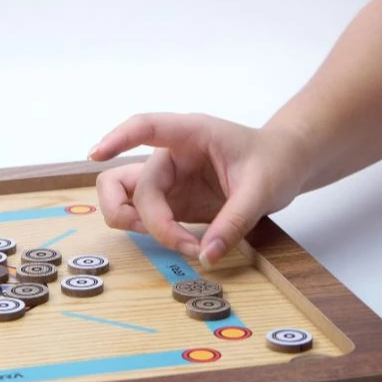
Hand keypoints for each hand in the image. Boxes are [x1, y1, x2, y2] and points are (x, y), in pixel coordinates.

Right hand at [89, 114, 305, 267]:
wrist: (285, 165)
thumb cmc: (274, 161)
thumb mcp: (262, 190)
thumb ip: (234, 221)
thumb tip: (207, 255)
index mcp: (192, 133)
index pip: (147, 126)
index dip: (118, 137)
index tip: (96, 154)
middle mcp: (172, 154)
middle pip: (132, 181)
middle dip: (148, 218)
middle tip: (177, 240)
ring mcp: (169, 178)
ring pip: (125, 197)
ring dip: (137, 223)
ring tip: (179, 243)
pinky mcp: (173, 200)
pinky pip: (143, 215)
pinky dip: (152, 232)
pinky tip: (182, 243)